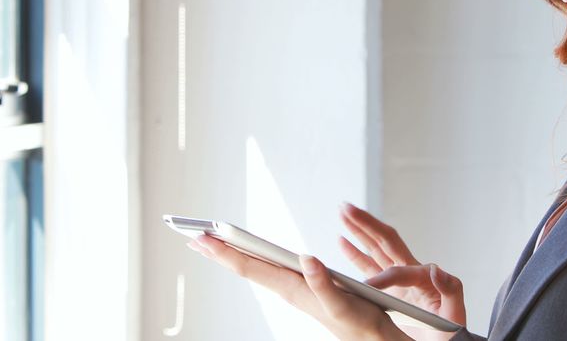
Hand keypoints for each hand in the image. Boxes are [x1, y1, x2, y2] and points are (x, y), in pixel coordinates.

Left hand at [189, 235, 411, 340]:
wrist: (374, 338)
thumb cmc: (360, 323)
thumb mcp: (343, 304)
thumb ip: (323, 283)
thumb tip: (306, 257)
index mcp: (293, 289)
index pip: (252, 267)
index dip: (226, 252)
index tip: (203, 238)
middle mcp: (288, 287)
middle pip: (246, 266)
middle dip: (219, 251)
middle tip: (193, 236)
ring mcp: (294, 288)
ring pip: (256, 268)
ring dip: (232, 254)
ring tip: (212, 244)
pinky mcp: (303, 288)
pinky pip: (270, 270)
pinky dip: (254, 259)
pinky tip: (249, 256)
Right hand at [339, 203, 466, 337]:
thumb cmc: (450, 332)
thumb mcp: (455, 314)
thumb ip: (451, 289)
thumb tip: (437, 269)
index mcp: (423, 278)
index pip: (399, 270)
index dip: (384, 276)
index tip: (367, 286)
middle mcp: (409, 272)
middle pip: (385, 241)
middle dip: (366, 224)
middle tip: (347, 208)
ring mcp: (399, 278)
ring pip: (375, 248)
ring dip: (359, 230)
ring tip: (342, 213)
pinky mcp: (390, 287)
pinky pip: (369, 264)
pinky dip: (355, 252)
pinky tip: (342, 240)